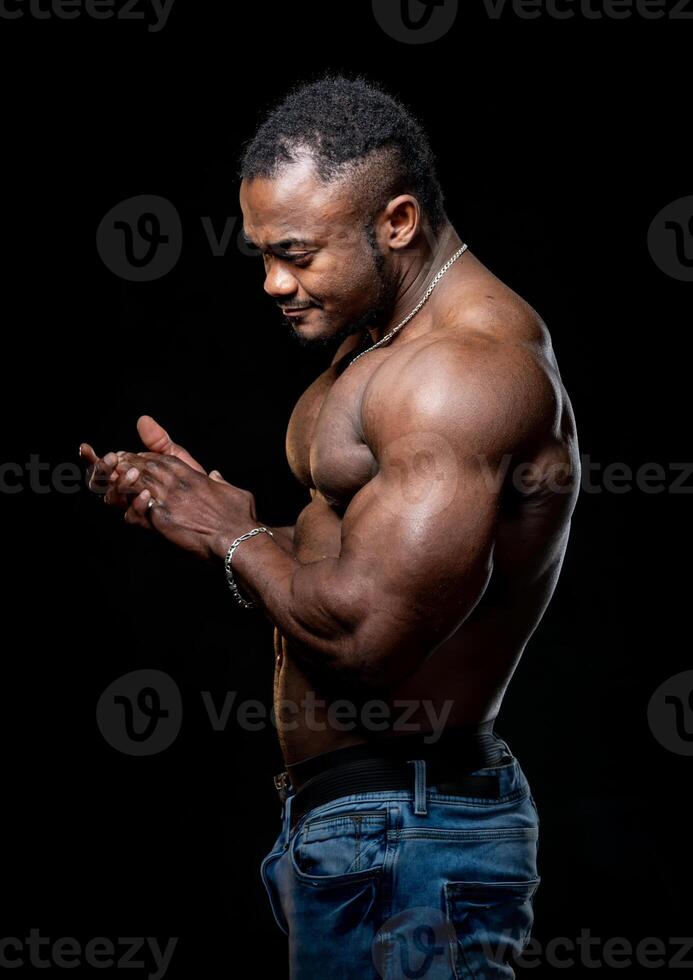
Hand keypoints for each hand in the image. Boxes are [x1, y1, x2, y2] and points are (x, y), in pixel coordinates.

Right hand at [79, 414, 211, 517]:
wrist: (212, 507)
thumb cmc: (190, 483)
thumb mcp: (175, 458)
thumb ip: (158, 441)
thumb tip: (143, 420)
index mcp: (129, 476)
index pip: (104, 467)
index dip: (91, 458)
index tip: (86, 447)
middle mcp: (128, 493)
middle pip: (101, 484)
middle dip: (102, 470)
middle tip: (112, 458)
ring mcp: (136, 507)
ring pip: (113, 499)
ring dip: (120, 484)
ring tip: (134, 472)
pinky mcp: (148, 522)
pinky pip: (133, 516)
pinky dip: (137, 504)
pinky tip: (145, 493)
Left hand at [111, 451, 257, 561]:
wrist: (237, 540)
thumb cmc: (240, 519)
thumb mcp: (236, 492)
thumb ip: (222, 482)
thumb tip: (216, 475)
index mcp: (194, 477)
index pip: (165, 460)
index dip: (149, 458)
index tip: (141, 459)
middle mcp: (178, 486)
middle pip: (147, 468)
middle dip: (132, 465)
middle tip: (120, 465)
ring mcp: (168, 503)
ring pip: (138, 484)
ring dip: (126, 483)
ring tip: (117, 482)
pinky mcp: (162, 522)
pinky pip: (137, 511)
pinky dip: (129, 507)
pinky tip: (123, 506)